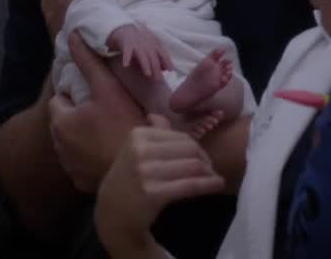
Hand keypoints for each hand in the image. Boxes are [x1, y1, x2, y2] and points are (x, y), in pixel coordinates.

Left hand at [48, 32, 145, 191]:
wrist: (141, 171)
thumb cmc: (125, 125)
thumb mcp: (109, 88)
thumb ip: (89, 62)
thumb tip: (73, 35)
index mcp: (61, 122)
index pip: (60, 100)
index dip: (78, 96)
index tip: (97, 98)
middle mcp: (59, 146)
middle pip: (65, 123)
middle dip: (80, 117)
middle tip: (107, 114)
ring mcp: (70, 168)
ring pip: (73, 145)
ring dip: (85, 139)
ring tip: (110, 134)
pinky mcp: (82, 184)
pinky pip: (82, 166)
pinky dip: (91, 160)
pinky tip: (110, 154)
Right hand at [95, 114, 224, 254]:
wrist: (112, 215)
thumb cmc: (127, 181)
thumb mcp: (134, 152)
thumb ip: (151, 133)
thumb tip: (158, 115)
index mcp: (137, 135)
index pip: (180, 136)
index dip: (197, 147)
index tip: (202, 158)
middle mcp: (140, 150)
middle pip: (189, 148)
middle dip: (205, 159)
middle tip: (211, 170)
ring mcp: (146, 172)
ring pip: (193, 165)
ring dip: (210, 172)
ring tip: (215, 178)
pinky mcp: (153, 193)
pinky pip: (190, 184)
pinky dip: (209, 184)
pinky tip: (217, 185)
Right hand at [107, 24, 172, 77]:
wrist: (124, 27)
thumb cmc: (139, 40)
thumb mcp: (150, 47)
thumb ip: (157, 57)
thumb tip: (165, 69)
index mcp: (154, 44)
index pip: (162, 53)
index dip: (167, 61)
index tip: (171, 71)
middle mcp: (147, 43)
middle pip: (153, 56)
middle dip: (156, 68)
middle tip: (158, 80)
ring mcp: (136, 43)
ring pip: (142, 55)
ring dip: (145, 64)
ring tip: (148, 74)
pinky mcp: (126, 43)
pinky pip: (126, 51)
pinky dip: (126, 57)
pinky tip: (126, 65)